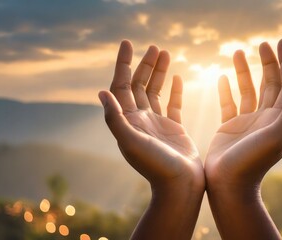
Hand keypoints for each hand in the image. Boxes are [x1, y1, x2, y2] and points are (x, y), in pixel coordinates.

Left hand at [99, 40, 203, 239]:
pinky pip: (173, 104)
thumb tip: (101, 92)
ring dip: (159, 73)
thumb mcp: (131, 142)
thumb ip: (115, 119)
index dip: (123, 64)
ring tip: (165, 53)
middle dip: (145, 65)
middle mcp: (140, 120)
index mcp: (128, 120)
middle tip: (153, 46)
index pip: (121, 85)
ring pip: (156, 92)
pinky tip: (178, 78)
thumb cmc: (156, 166)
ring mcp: (157, 124)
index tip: (128, 43)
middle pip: (139, 85)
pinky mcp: (174, 128)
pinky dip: (175, 90)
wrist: (180, 186)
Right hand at [205, 39, 281, 239]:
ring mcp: (249, 122)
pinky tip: (222, 76)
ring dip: (245, 71)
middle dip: (268, 63)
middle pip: (271, 84)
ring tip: (239, 51)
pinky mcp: (231, 127)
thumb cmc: (252, 163)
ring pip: (249, 90)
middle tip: (263, 44)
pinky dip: (227, 89)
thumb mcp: (276, 137)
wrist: (228, 185)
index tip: (281, 42)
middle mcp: (268, 119)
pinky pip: (230, 103)